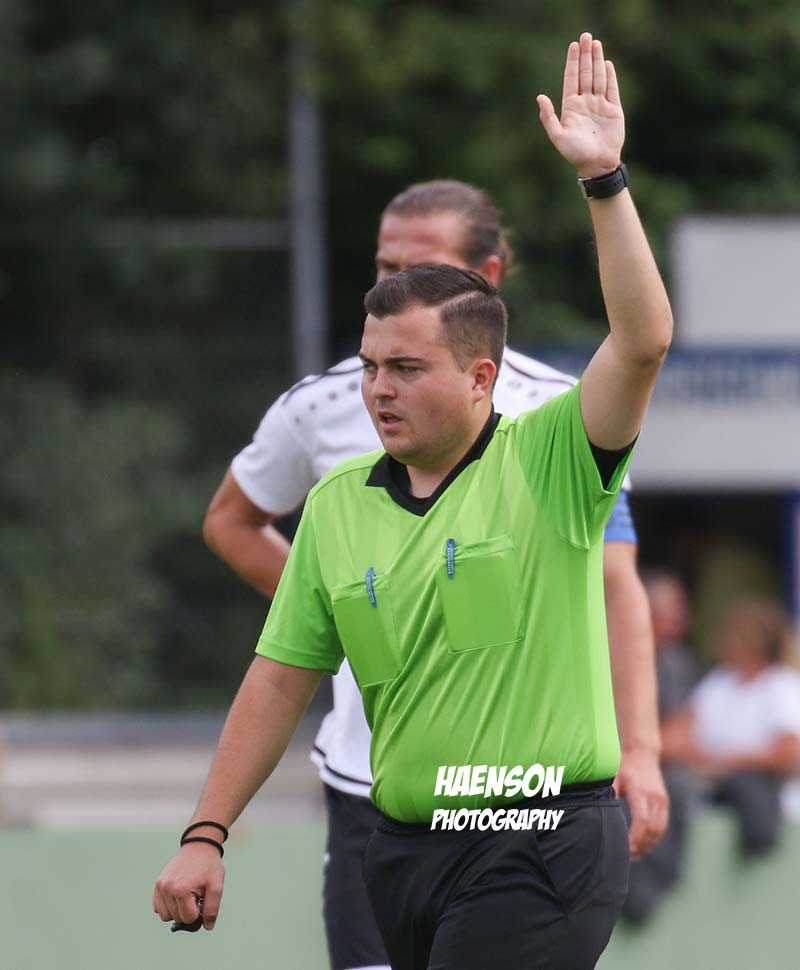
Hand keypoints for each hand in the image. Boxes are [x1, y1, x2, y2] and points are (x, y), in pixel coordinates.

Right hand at [153, 843, 224, 931]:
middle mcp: (167, 889)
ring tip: (187, 895)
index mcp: (181, 890)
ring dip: (177, 910)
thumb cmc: (209, 865)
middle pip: (176, 918)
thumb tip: (207, 926)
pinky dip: (167, 906)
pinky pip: (158, 907)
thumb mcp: (216, 886)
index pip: (188, 918)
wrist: (199, 845)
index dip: (198, 913)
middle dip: (188, 911)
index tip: (202, 899)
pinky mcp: (157, 883)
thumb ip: (212, 909)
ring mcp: (160, 886)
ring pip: (165, 915)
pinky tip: (178, 895)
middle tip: (196, 895)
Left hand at [536, 33, 624, 178]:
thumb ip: (548, 117)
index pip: (571, 79)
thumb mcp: (558, 136)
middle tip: (586, 36)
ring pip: (598, 77)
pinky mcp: (613, 110)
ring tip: (596, 43)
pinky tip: (607, 63)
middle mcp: (585, 103)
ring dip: (597, 60)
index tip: (573, 46)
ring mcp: (599, 105)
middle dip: (585, 55)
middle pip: (585, 73)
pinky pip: (612, 89)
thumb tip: (539, 97)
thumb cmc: (575, 153)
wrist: (597, 164)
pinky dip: (610, 76)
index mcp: (571, 107)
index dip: (572, 62)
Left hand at [614, 747, 668, 860]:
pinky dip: (654, 839)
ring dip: (648, 845)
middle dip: (640, 846)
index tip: (625, 848)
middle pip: (651, 829)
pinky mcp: (664, 803)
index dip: (634, 837)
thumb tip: (596, 813)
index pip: (641, 820)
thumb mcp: (612, 777)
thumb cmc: (623, 765)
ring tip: (634, 855)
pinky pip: (662, 826)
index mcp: (639, 790)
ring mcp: (662, 800)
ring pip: (659, 830)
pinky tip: (643, 846)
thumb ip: (608, 795)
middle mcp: (654, 796)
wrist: (642, 752)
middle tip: (626, 857)